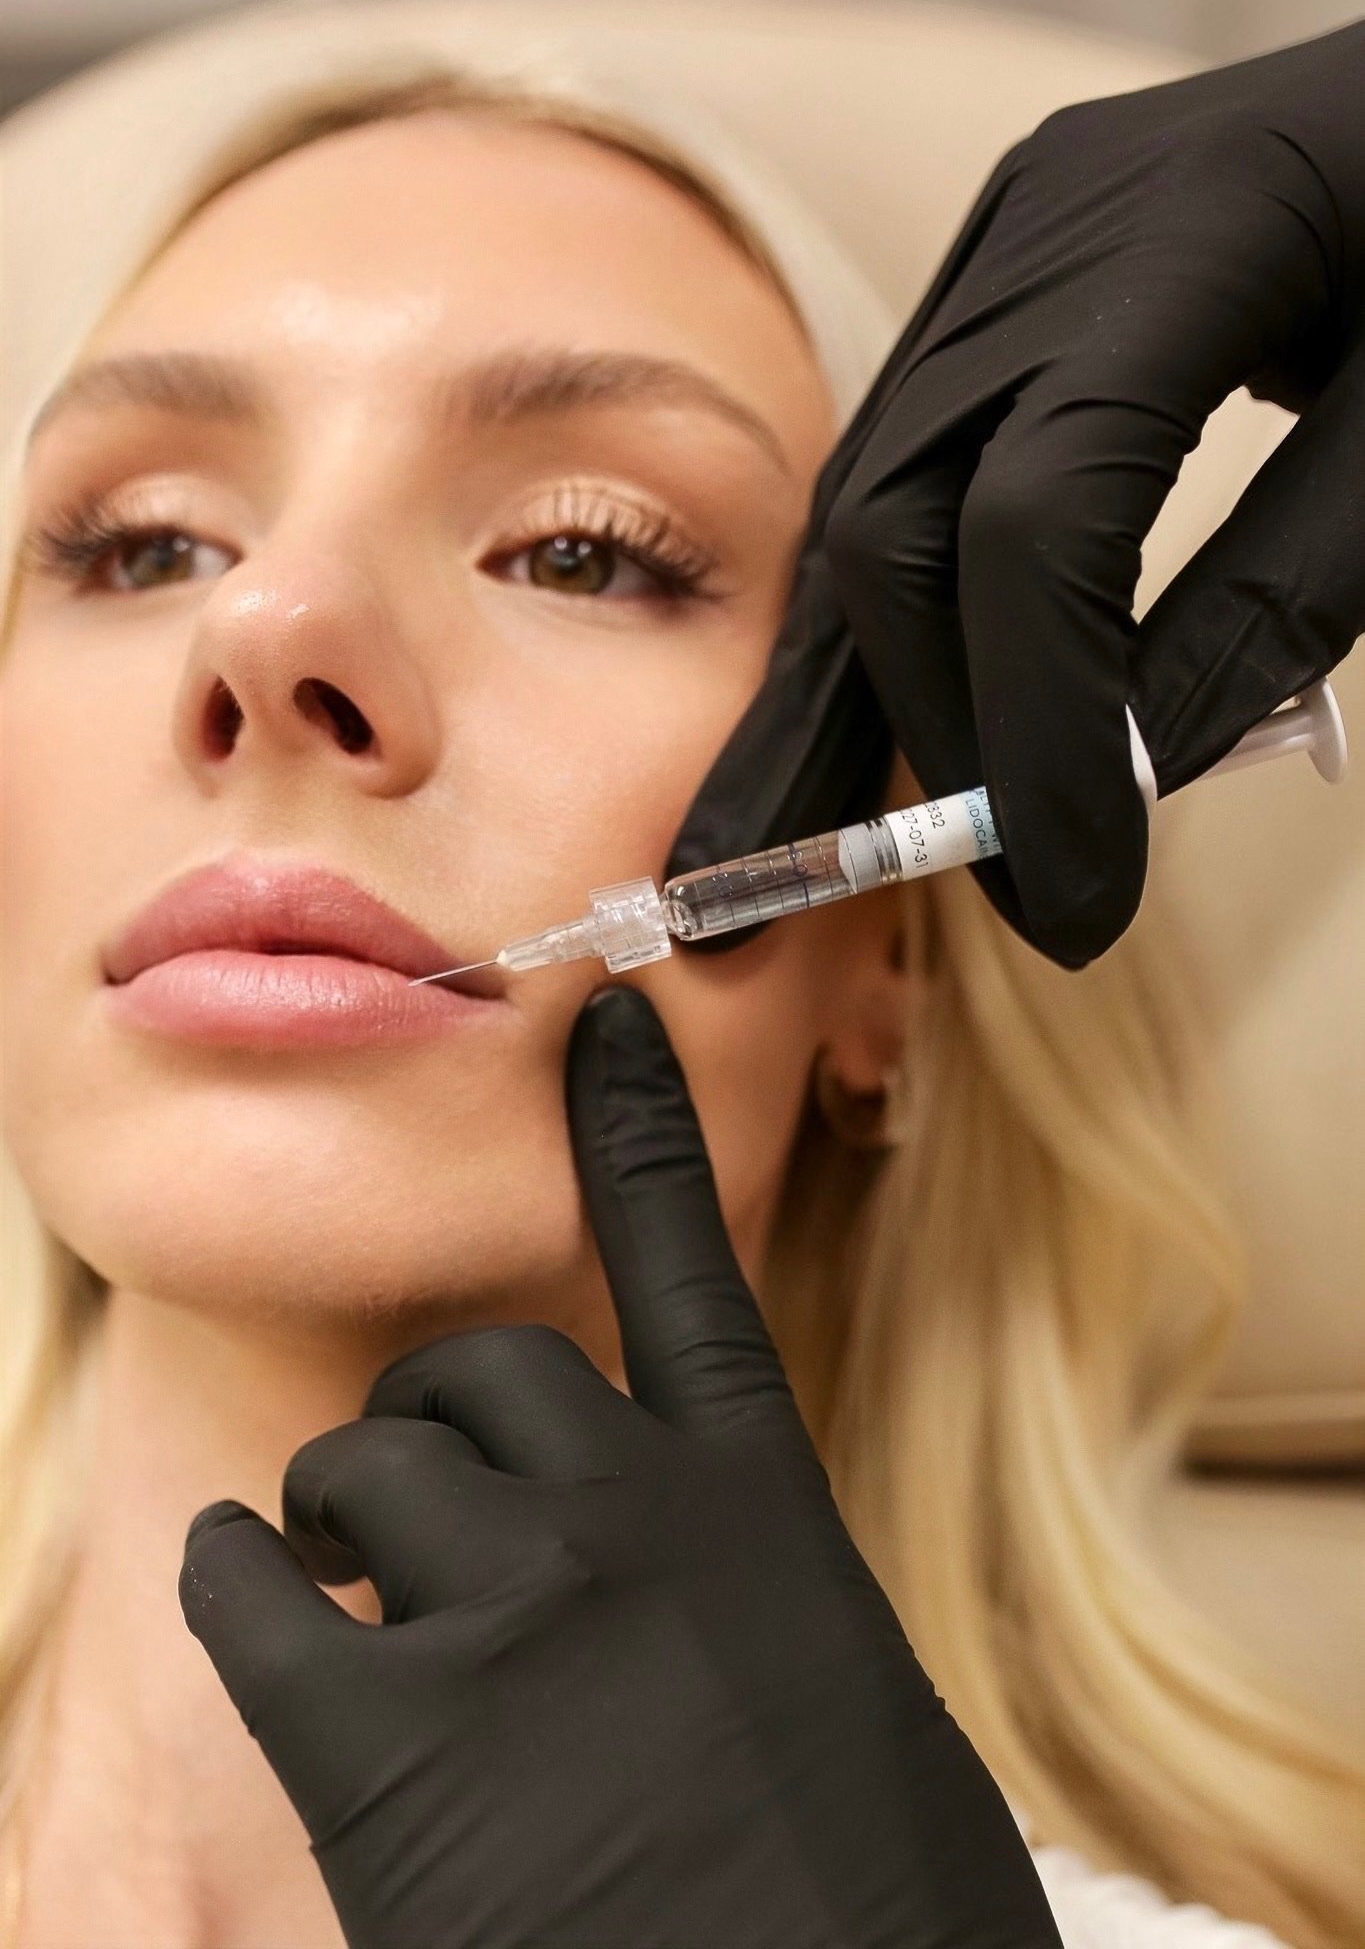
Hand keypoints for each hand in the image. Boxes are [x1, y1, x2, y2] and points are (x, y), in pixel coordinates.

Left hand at [180, 987, 1060, 1948]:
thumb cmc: (866, 1922)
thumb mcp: (851, 1721)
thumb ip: (756, 1612)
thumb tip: (690, 1594)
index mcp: (762, 1515)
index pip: (690, 1272)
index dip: (639, 1140)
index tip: (604, 1031)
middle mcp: (633, 1525)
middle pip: (488, 1370)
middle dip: (437, 1416)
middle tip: (415, 1502)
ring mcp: (509, 1616)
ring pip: (366, 1467)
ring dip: (341, 1511)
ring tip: (346, 1579)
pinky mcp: (382, 1742)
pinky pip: (255, 1593)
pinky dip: (244, 1584)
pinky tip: (267, 1610)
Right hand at [667, 20, 1364, 967]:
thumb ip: (1281, 600)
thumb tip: (1129, 783)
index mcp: (1194, 225)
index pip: (1043, 520)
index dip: (1042, 729)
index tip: (1074, 891)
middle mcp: (1052, 225)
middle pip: (901, 515)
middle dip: (926, 727)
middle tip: (973, 889)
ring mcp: (1004, 246)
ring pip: (865, 499)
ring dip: (849, 689)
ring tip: (784, 846)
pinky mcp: (990, 287)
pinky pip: (898, 468)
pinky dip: (884, 613)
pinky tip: (850, 726)